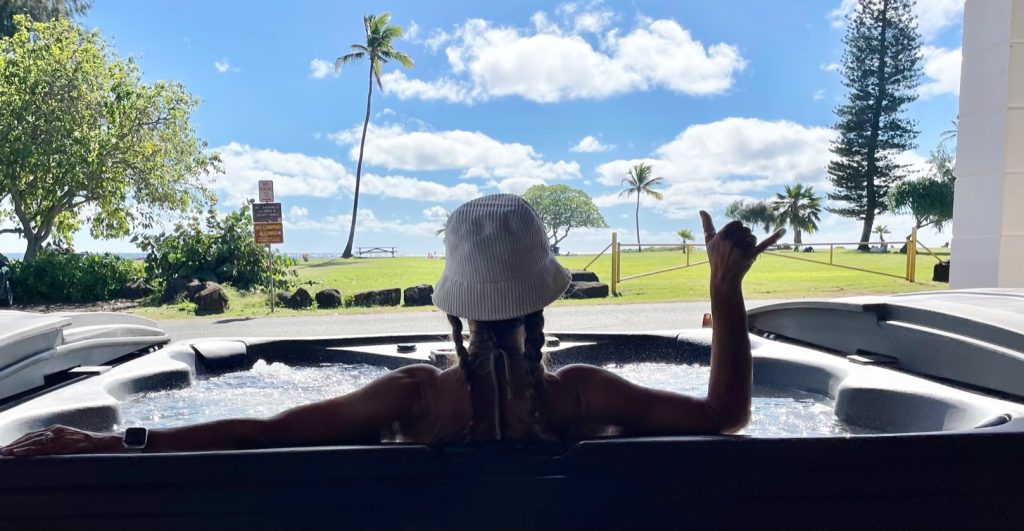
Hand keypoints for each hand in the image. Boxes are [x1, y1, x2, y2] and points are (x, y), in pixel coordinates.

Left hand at [0, 425, 121, 456]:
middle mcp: (57, 430)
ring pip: (33, 441)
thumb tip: (46, 456)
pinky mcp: (64, 443)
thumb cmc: (90, 447)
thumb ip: (58, 447)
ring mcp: (60, 436)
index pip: (33, 436)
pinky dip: (28, 450)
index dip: (18, 442)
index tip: (6, 449)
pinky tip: (18, 453)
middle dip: (13, 445)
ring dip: (16, 447)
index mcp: (57, 430)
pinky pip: (43, 447)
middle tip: (0, 452)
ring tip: (3, 453)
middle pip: (29, 437)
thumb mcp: (71, 445)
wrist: (106, 444)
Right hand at [699, 210, 784, 287]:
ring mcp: (741, 249)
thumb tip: (702, 210)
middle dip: (743, 237)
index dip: (736, 230)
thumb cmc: (716, 258)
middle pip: (746, 230)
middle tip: (736, 249)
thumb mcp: (709, 242)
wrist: (723, 278)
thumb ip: (707, 225)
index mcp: (722, 236)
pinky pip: (765, 244)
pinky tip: (783, 230)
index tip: (732, 239)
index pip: (737, 224)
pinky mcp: (751, 256)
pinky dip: (774, 237)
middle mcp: (731, 242)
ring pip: (753, 237)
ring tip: (742, 253)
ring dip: (750, 243)